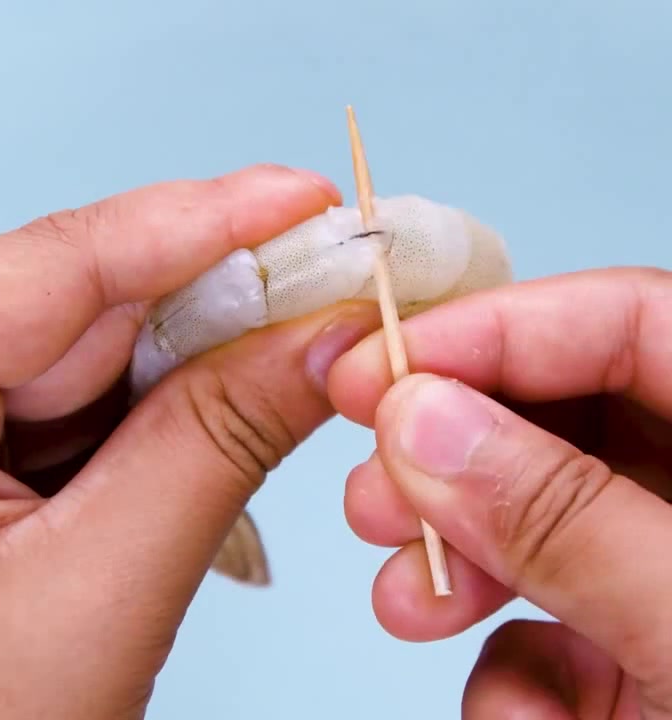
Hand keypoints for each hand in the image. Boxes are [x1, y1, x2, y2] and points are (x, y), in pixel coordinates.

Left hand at [0, 164, 380, 719]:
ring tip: (312, 345)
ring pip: (112, 348)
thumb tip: (324, 344)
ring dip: (220, 351)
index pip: (65, 265)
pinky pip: (105, 398)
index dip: (204, 220)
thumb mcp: (98, 590)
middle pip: (99, 300)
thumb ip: (217, 446)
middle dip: (235, 290)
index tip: (306, 197)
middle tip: (341, 278)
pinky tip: (247, 400)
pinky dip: (185, 401)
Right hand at [329, 268, 671, 717]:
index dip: (493, 330)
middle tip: (370, 492)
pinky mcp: (642, 653)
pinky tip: (522, 714)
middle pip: (562, 417)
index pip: (626, 320)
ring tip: (403, 598)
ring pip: (538, 520)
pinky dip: (511, 667)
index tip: (376, 370)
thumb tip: (418, 420)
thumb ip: (567, 518)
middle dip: (451, 452)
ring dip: (457, 558)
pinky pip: (551, 626)